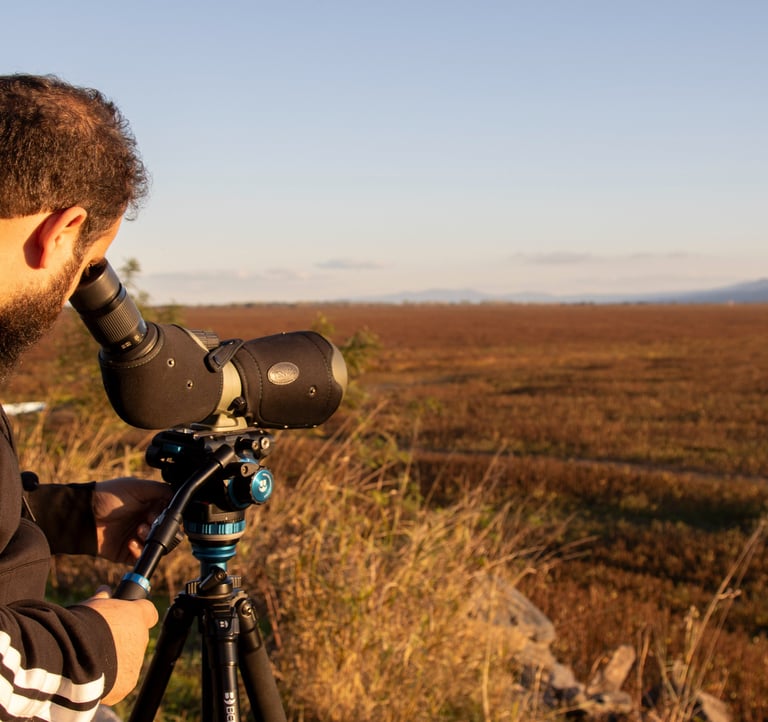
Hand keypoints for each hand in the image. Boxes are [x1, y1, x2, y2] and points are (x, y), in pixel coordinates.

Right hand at [80, 587, 158, 704]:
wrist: (74, 656)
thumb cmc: (81, 626)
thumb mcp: (91, 606)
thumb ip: (102, 599)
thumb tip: (104, 591)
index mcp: (137, 615)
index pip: (149, 612)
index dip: (138, 616)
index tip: (126, 619)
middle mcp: (142, 637)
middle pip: (137, 638)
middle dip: (122, 640)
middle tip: (101, 643)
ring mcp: (137, 660)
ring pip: (130, 660)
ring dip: (117, 660)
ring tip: (93, 661)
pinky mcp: (128, 681)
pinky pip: (122, 680)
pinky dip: (111, 680)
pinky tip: (94, 676)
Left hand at [92, 478, 171, 563]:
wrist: (85, 515)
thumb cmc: (109, 497)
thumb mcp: (138, 487)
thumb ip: (162, 490)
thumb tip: (178, 496)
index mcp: (150, 506)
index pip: (170, 515)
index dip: (168, 516)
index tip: (161, 514)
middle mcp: (146, 522)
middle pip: (166, 532)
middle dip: (160, 529)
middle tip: (149, 523)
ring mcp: (137, 538)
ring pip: (156, 545)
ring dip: (149, 539)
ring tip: (139, 531)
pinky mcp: (127, 552)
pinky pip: (141, 557)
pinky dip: (139, 551)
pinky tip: (130, 542)